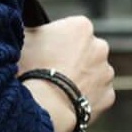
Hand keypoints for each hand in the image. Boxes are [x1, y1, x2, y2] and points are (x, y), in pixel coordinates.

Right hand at [18, 16, 115, 131]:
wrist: (44, 105)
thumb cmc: (31, 69)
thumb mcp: (23, 39)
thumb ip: (33, 31)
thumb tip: (31, 30)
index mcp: (80, 26)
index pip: (70, 29)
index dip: (55, 41)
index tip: (43, 52)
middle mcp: (99, 46)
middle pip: (84, 51)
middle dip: (71, 59)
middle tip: (49, 71)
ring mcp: (106, 72)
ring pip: (92, 73)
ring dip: (78, 79)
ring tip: (56, 90)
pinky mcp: (108, 96)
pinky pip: (95, 95)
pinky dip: (83, 97)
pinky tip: (66, 101)